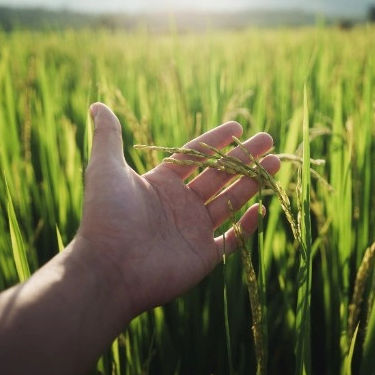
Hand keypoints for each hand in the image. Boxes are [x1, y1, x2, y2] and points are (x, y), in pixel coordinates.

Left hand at [72, 102, 280, 317]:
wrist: (110, 268)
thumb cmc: (107, 217)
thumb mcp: (105, 169)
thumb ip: (108, 137)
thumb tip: (98, 105)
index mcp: (160, 184)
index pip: (194, 156)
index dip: (216, 141)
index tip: (238, 127)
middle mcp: (179, 205)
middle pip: (218, 176)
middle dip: (244, 158)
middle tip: (268, 140)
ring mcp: (193, 231)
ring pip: (230, 202)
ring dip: (252, 183)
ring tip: (276, 163)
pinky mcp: (203, 257)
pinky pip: (232, 239)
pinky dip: (247, 226)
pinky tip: (261, 207)